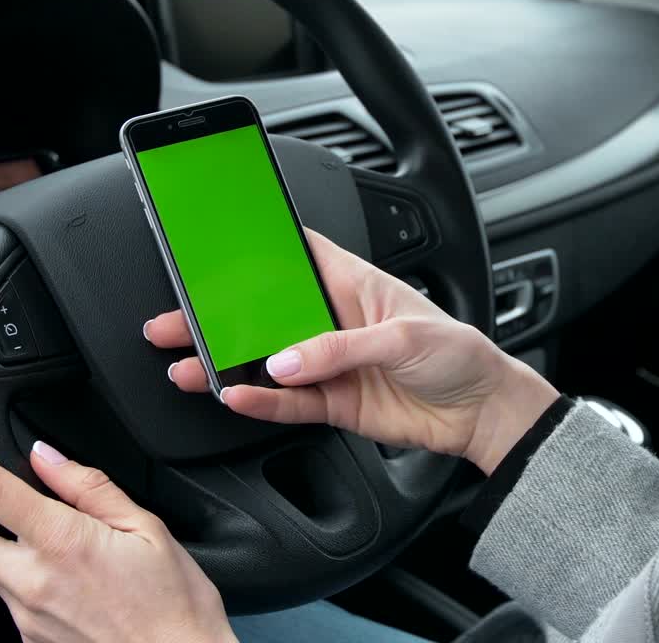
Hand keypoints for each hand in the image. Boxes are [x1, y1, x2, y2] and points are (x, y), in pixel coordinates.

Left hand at [0, 412, 233, 642]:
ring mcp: (23, 616)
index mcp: (61, 541)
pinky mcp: (29, 640)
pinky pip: (11, 597)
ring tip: (54, 540)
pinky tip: (69, 580)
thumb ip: (90, 487)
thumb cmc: (176, 607)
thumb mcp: (149, 529)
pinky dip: (26, 576)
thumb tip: (46, 456)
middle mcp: (30, 581)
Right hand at [145, 230, 557, 474]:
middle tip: (175, 320)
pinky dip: (259, 402)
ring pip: (266, 361)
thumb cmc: (459, 354)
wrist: (483, 412)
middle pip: (264, 313)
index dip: (256, 248)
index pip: (295, 255)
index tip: (211, 248)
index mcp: (352, 283)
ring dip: (226, 363)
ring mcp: (330, 364)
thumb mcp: (403, 337)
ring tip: (187, 364)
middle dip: (218, 316)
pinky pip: (287, 403)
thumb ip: (340, 348)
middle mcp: (333, 321)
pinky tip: (234, 395)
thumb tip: (286, 361)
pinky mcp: (334, 403)